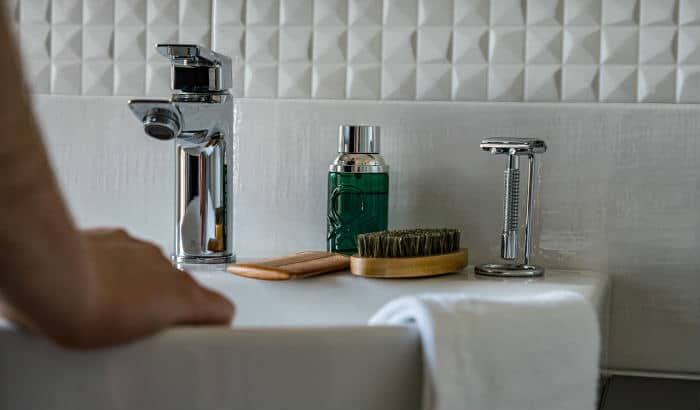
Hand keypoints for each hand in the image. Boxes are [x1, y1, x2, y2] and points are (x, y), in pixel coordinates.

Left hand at [2, 228, 233, 348]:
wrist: (51, 278)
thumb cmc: (87, 313)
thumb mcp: (137, 344)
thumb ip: (165, 336)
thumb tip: (163, 341)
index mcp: (184, 295)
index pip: (222, 308)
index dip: (213, 322)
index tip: (202, 331)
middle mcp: (168, 267)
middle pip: (184, 289)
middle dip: (169, 306)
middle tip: (145, 328)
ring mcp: (143, 250)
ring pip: (155, 271)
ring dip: (143, 286)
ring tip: (115, 307)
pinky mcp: (117, 237)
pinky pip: (128, 255)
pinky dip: (119, 268)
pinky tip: (98, 284)